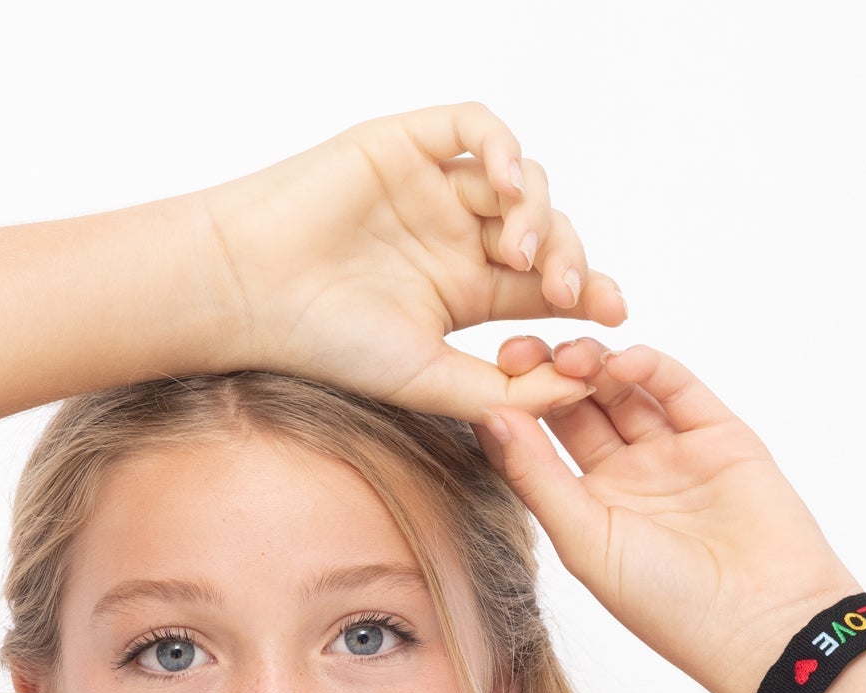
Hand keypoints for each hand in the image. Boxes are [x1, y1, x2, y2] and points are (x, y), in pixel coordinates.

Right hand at [198, 102, 625, 422]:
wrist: (251, 292)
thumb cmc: (329, 342)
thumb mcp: (433, 382)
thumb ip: (507, 393)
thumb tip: (582, 388)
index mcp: (469, 291)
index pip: (548, 286)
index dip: (589, 295)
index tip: (613, 320)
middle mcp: (458, 237)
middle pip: (546, 234)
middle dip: (571, 259)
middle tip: (568, 292)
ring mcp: (436, 188)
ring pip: (523, 183)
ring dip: (537, 216)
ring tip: (515, 255)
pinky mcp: (410, 144)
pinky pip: (479, 127)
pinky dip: (506, 149)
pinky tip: (506, 187)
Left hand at [470, 336, 862, 692]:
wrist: (765, 624)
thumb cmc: (670, 606)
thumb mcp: (587, 543)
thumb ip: (537, 478)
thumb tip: (487, 415)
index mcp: (590, 509)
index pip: (541, 442)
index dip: (517, 406)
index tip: (487, 375)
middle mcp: (630, 478)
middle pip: (579, 406)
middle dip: (549, 373)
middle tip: (519, 348)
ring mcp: (676, 454)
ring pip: (625, 390)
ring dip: (595, 364)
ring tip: (572, 355)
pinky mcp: (721, 436)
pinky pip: (678, 388)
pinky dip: (649, 366)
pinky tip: (621, 362)